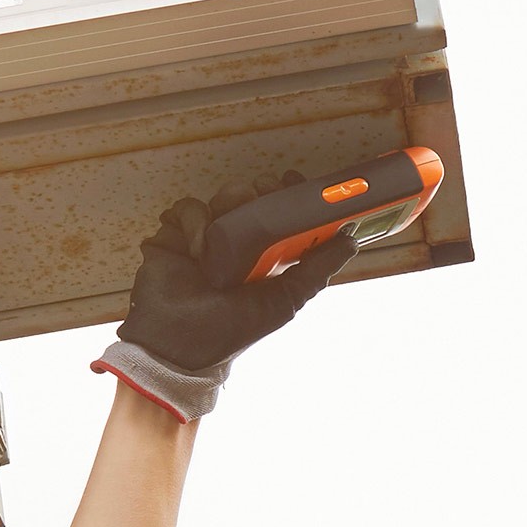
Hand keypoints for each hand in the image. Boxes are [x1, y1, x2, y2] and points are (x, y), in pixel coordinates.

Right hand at [121, 182, 359, 374]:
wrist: (179, 345)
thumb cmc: (230, 330)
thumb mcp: (285, 300)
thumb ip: (317, 269)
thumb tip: (351, 240)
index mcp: (265, 254)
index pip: (282, 211)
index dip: (290, 193)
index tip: (295, 181)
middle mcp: (237, 243)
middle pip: (254, 197)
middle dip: (262, 192)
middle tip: (265, 197)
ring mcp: (206, 236)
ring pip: (224, 197)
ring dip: (231, 204)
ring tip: (228, 233)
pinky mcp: (174, 233)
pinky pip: (188, 208)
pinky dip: (195, 221)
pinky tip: (198, 248)